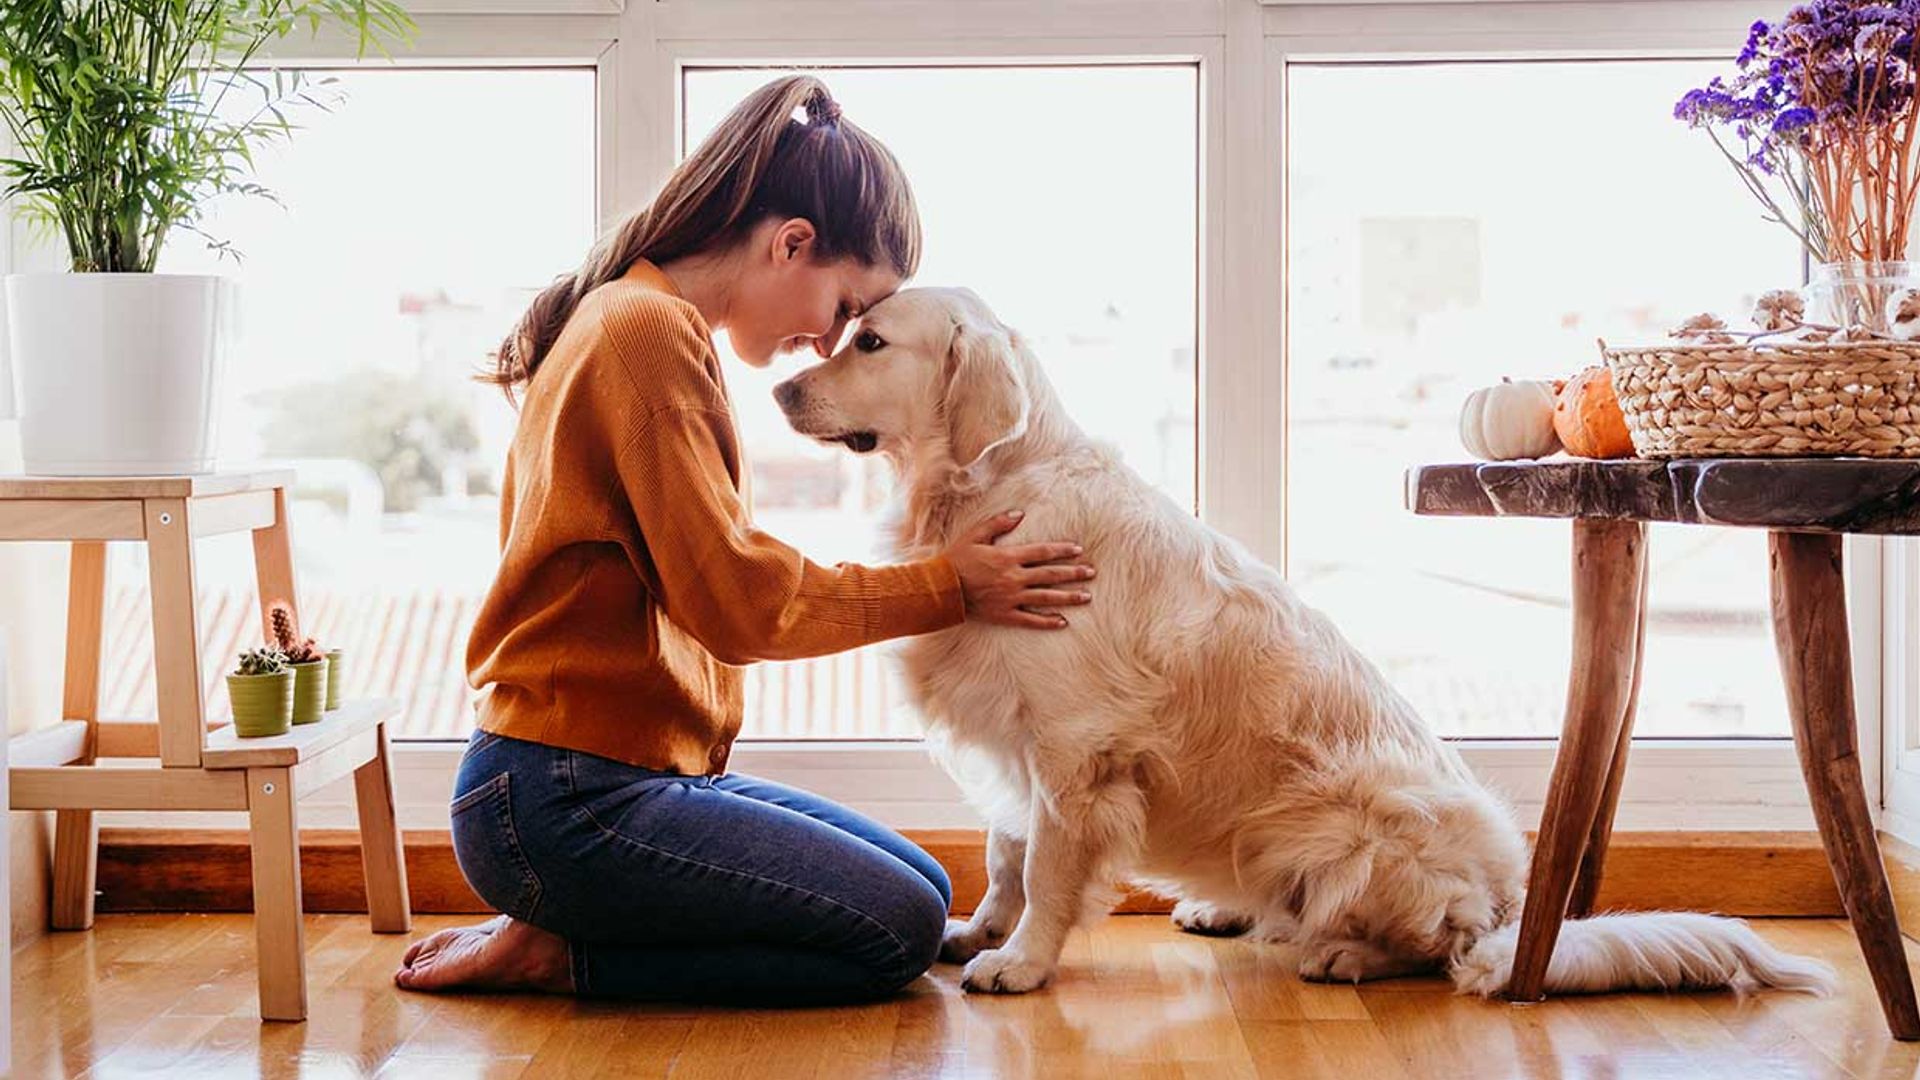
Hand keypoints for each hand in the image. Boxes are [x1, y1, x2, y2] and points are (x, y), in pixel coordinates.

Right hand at [946, 510, 1094, 629]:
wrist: (941, 589)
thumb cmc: (956, 559)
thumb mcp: (975, 535)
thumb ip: (998, 523)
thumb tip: (1019, 513)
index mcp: (1009, 557)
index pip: (1043, 552)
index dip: (1062, 551)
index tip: (1078, 550)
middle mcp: (1014, 577)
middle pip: (1050, 575)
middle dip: (1074, 573)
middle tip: (1092, 573)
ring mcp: (1011, 598)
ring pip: (1046, 597)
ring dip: (1068, 597)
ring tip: (1086, 597)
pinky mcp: (1005, 614)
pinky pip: (1031, 619)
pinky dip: (1047, 621)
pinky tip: (1062, 622)